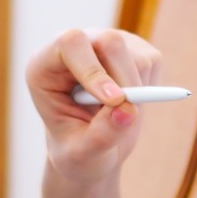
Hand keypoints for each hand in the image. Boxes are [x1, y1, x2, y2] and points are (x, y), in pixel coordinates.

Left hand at [26, 27, 163, 187]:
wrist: (91, 148)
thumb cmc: (75, 150)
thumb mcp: (81, 154)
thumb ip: (100, 137)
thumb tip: (127, 111)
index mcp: (44, 66)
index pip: (70, 45)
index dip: (92, 69)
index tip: (112, 101)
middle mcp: (74, 47)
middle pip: (109, 42)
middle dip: (125, 81)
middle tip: (129, 114)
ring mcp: (103, 43)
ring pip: (134, 54)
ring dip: (137, 90)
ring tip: (117, 115)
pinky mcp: (131, 48)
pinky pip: (151, 60)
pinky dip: (149, 87)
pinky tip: (129, 103)